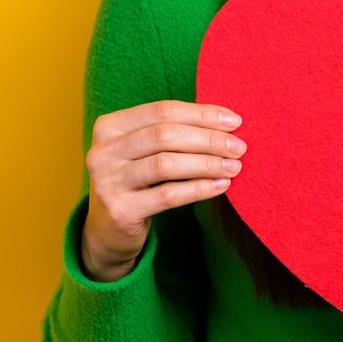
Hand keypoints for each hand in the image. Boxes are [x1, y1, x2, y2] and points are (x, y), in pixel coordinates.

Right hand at [82, 100, 245, 280]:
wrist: (108, 231)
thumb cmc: (138, 179)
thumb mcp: (145, 149)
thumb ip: (175, 131)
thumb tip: (229, 123)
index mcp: (110, 126)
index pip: (163, 110)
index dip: (202, 114)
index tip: (235, 122)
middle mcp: (103, 151)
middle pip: (164, 135)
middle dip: (208, 139)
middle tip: (239, 147)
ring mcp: (107, 182)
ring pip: (166, 164)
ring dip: (206, 164)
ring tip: (234, 167)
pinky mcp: (119, 211)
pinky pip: (167, 195)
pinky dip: (198, 189)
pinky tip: (220, 186)